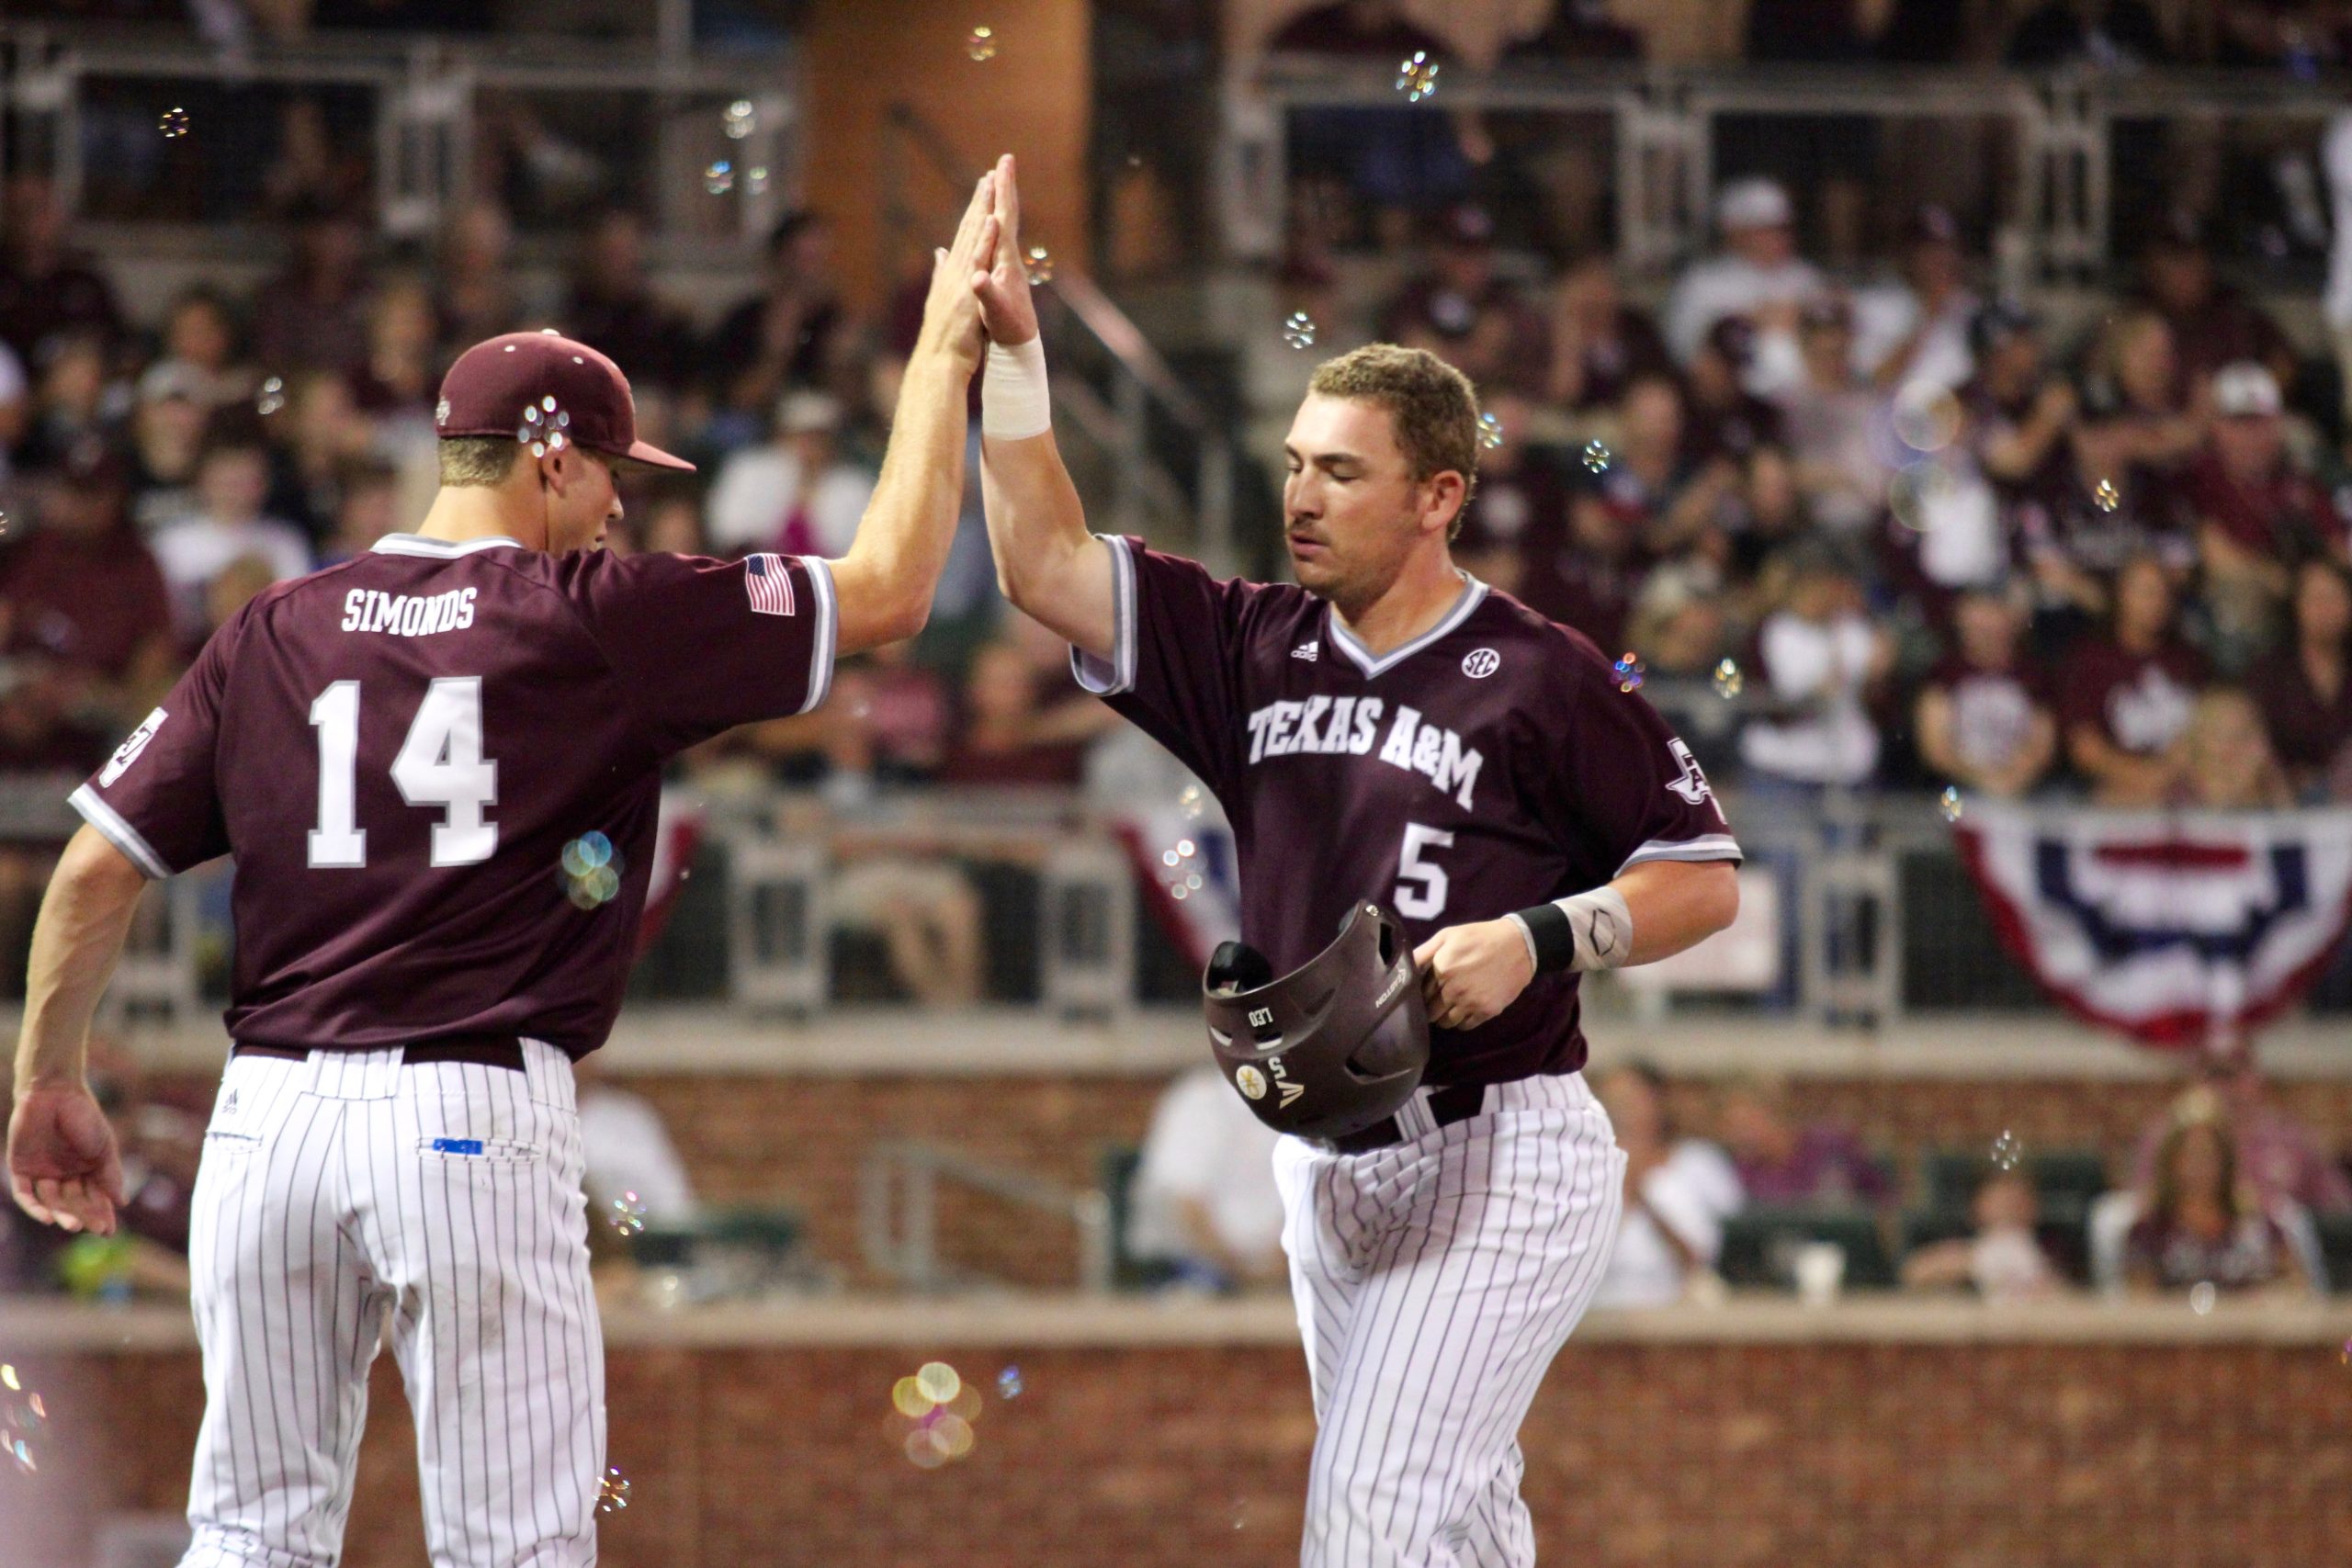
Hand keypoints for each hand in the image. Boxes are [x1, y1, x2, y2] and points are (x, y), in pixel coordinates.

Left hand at [8, 1083, 124, 1234]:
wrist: (53, 1093)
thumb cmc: (84, 1116)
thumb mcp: (104, 1147)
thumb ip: (110, 1174)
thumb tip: (121, 1203)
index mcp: (87, 1169)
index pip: (95, 1198)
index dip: (102, 1214)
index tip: (108, 1231)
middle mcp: (65, 1174)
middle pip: (74, 1203)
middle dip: (85, 1216)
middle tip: (94, 1229)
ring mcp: (42, 1173)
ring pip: (51, 1202)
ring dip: (62, 1215)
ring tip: (73, 1225)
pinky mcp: (20, 1169)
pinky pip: (26, 1194)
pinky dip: (34, 1207)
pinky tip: (46, 1218)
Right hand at [915, 169, 1000, 367]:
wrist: (938, 360)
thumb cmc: (945, 335)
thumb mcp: (944, 297)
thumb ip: (943, 272)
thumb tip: (940, 252)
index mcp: (955, 271)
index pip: (968, 233)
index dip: (977, 209)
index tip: (985, 184)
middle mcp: (957, 270)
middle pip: (972, 228)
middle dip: (981, 200)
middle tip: (991, 172)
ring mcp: (961, 279)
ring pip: (975, 237)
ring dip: (983, 209)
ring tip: (991, 184)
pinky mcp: (967, 291)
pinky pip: (980, 259)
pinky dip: (985, 239)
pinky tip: (994, 221)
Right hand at [972, 153, 1040, 348]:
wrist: (1018, 345)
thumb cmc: (1007, 328)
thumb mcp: (994, 310)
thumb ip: (985, 292)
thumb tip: (975, 277)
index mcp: (1004, 259)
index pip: (1002, 218)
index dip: (1001, 192)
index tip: (1000, 166)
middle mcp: (1008, 257)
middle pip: (1005, 215)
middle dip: (1002, 189)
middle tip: (1003, 162)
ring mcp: (1007, 264)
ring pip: (1003, 227)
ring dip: (999, 204)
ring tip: (996, 185)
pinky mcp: (1005, 273)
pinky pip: (999, 242)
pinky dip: (994, 228)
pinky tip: (990, 224)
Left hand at [1413, 918, 1535, 1031]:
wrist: (1518, 945)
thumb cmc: (1480, 937)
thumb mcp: (1447, 936)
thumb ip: (1423, 952)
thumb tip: (1403, 967)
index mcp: (1441, 969)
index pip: (1420, 993)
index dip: (1422, 994)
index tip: (1427, 992)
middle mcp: (1453, 989)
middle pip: (1431, 1011)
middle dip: (1431, 1007)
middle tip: (1437, 1001)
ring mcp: (1471, 1002)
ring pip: (1446, 1022)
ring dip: (1444, 1016)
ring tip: (1450, 1006)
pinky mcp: (1486, 1011)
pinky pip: (1465, 1026)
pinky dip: (1461, 1021)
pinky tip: (1464, 1009)